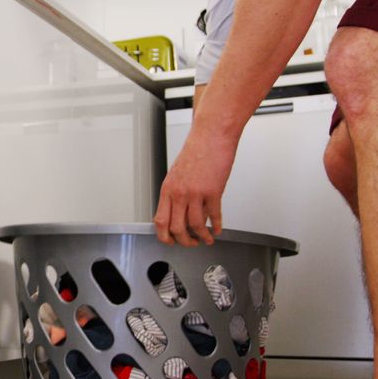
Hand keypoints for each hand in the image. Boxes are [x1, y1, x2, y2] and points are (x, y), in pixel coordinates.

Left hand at [154, 130, 236, 246]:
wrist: (211, 136)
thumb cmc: (197, 150)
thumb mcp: (178, 174)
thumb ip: (178, 194)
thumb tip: (183, 212)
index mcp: (168, 189)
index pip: (160, 220)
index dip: (165, 236)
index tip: (171, 241)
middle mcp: (179, 192)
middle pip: (177, 228)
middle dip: (184, 241)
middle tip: (191, 243)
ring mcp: (195, 193)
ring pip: (195, 226)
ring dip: (202, 237)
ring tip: (207, 239)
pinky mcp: (213, 191)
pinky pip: (214, 215)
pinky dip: (216, 226)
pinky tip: (217, 229)